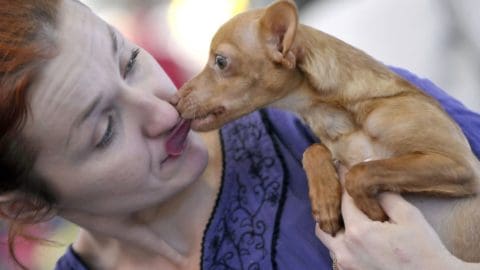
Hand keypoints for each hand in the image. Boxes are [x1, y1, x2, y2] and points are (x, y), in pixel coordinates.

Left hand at [315, 188, 467, 269]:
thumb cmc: (423, 249)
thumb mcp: (408, 215)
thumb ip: (385, 195)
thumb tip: (370, 177)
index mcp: (358, 231)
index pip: (343, 200)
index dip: (345, 184)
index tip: (343, 170)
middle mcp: (346, 249)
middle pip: (327, 220)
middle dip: (335, 205)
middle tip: (345, 195)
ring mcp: (346, 263)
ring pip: (328, 238)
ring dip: (336, 224)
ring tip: (351, 214)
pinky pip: (338, 252)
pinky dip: (342, 240)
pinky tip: (357, 233)